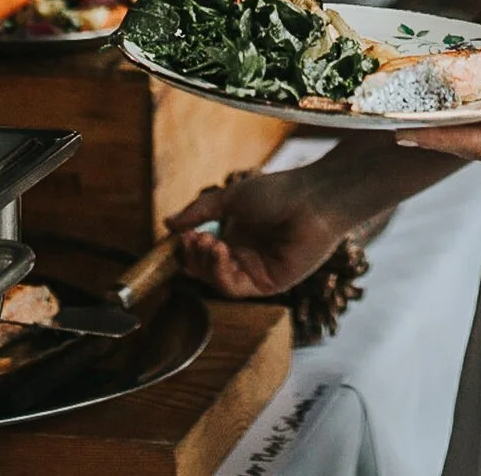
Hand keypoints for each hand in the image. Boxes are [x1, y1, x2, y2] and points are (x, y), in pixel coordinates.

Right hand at [166, 167, 351, 298]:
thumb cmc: (278, 193)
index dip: (187, 248)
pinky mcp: (269, 284)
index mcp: (235, 235)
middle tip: (193, 238)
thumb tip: (167, 223)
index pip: (201, 251)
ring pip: (217, 280)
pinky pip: (235, 287)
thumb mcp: (230, 198)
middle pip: (205, 270)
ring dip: (206, 264)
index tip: (178, 236)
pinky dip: (221, 272)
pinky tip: (221, 251)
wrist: (313, 201)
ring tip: (209, 242)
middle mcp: (244, 255)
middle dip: (193, 256)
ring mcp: (256, 271)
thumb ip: (199, 211)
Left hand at [396, 43, 480, 173]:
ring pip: (479, 129)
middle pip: (471, 142)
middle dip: (432, 131)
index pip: (478, 144)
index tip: (400, 130)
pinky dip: (468, 105)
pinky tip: (446, 92)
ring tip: (405, 106)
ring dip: (446, 119)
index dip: (437, 136)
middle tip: (387, 118)